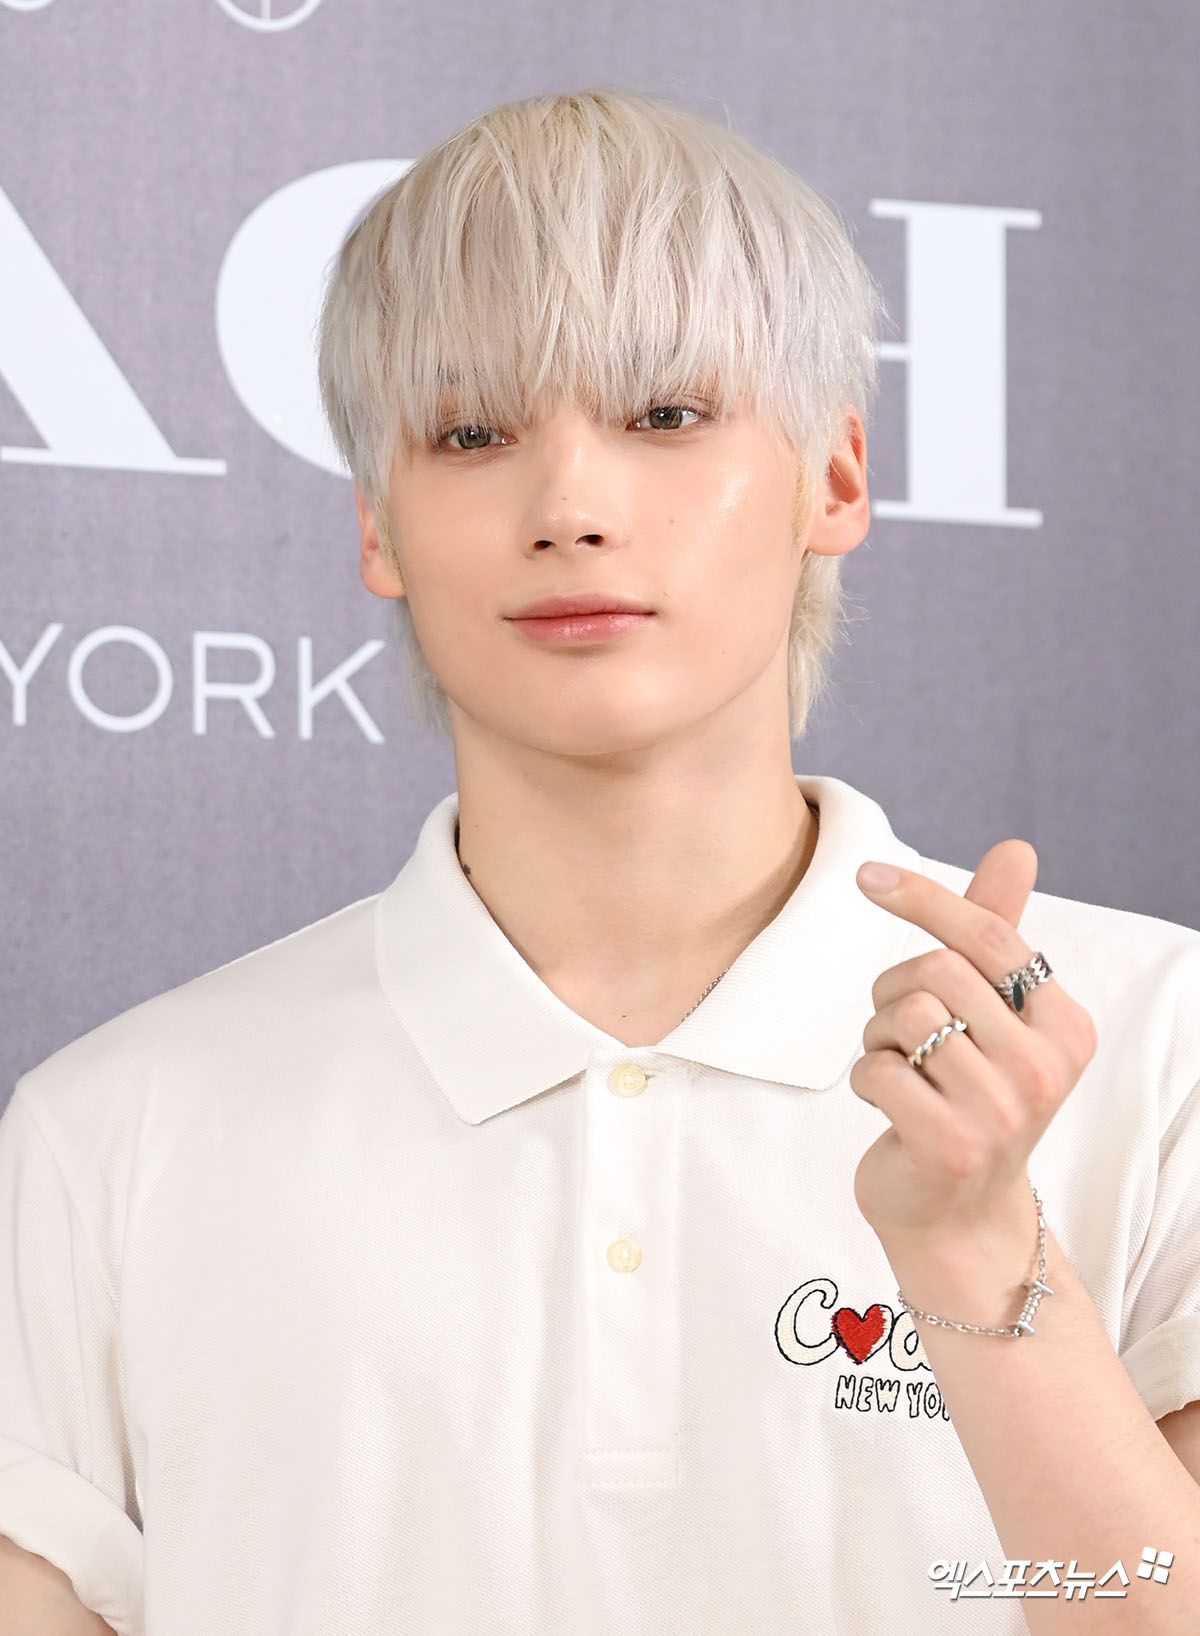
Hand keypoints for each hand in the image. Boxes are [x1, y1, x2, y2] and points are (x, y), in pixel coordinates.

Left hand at [849, 839, 1097, 1257]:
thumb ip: (997, 932)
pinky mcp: (950, 1144)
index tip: (865, 874)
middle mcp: (1045, 1068)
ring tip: (900, 1070)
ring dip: (878, 1037)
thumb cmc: (970, 1097)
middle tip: (898, 1033)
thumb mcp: (992, 1015)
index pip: (990, 934)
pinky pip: (876, 1069)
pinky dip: (865, 1078)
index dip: (923, 897)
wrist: (958, 1217)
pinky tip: (888, 1106)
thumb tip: (1017, 847)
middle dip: (894, 990)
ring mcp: (1002, 1111)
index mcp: (1065, 1026)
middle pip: (937, 970)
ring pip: (904, 1017)